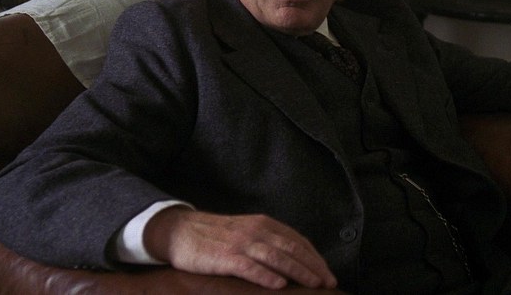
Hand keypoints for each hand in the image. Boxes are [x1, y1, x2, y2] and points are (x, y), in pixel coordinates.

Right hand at [143, 207, 336, 289]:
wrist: (180, 230)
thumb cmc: (217, 235)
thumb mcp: (247, 231)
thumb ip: (269, 241)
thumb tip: (295, 260)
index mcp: (264, 224)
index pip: (297, 241)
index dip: (315, 257)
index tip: (328, 273)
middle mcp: (257, 231)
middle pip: (292, 249)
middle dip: (313, 266)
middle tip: (329, 282)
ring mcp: (241, 243)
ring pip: (276, 257)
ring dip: (298, 271)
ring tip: (313, 284)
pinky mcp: (225, 257)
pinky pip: (249, 267)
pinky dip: (266, 275)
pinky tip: (279, 285)